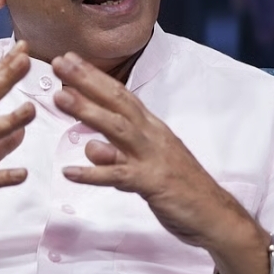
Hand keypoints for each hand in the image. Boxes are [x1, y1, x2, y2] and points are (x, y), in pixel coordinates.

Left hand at [51, 52, 271, 273]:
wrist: (215, 214)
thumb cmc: (181, 186)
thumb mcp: (149, 161)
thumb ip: (120, 152)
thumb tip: (92, 146)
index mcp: (152, 127)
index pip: (121, 95)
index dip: (95, 76)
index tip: (70, 59)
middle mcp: (152, 136)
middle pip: (117, 102)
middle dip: (87, 81)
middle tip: (59, 62)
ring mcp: (153, 157)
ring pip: (117, 129)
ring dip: (88, 111)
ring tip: (60, 98)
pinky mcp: (152, 183)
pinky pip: (119, 175)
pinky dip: (94, 173)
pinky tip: (70, 172)